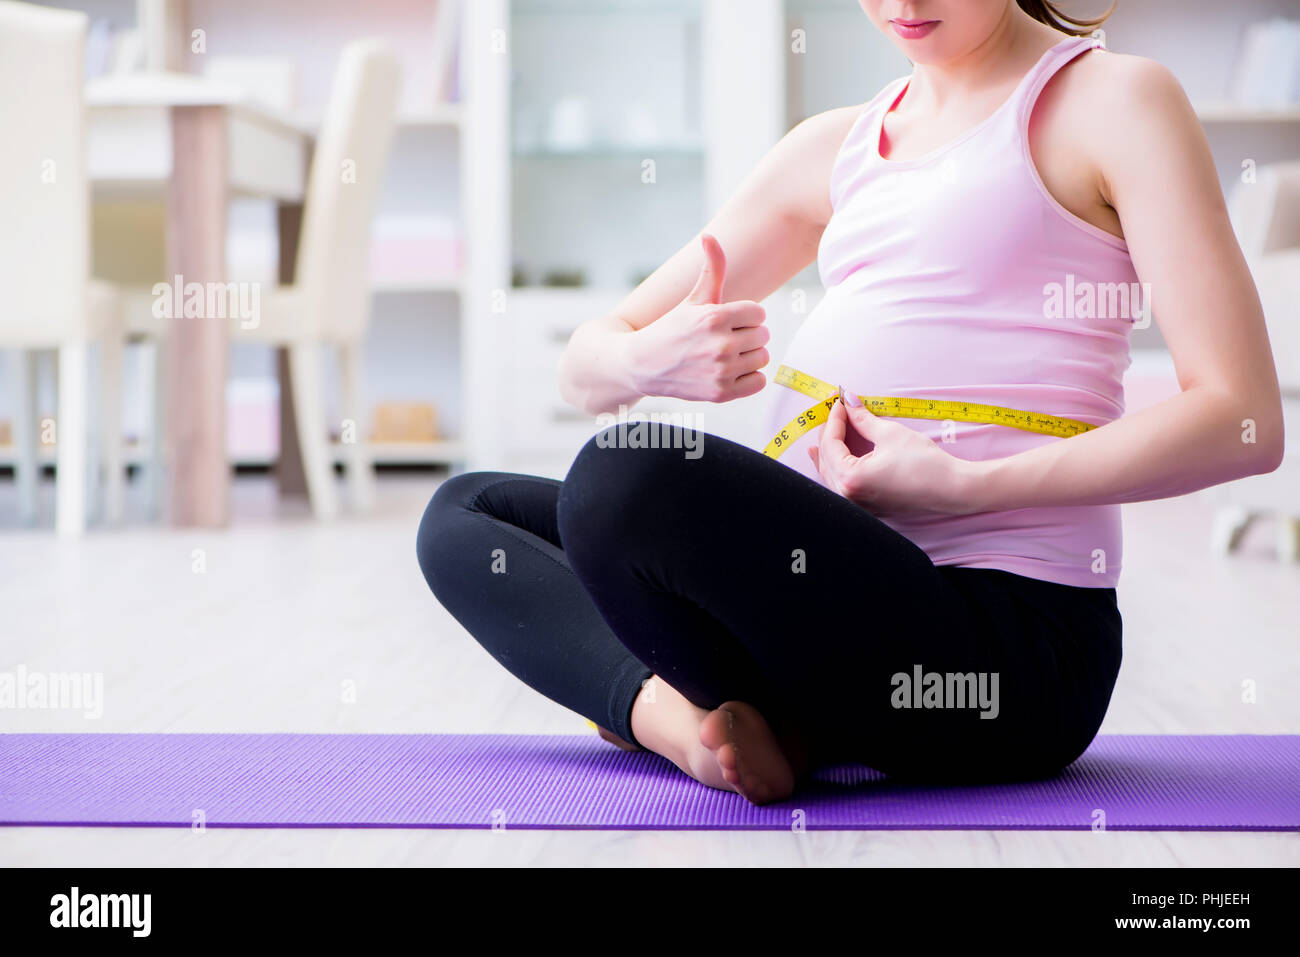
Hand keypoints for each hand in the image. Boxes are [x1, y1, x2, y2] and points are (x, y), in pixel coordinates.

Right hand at [624, 234, 769, 402]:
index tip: (726, 321)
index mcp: (715, 317)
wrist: (643, 365)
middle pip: (763, 335)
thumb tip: (709, 235)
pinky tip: (730, 372)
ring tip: (726, 355)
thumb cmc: (672, 328)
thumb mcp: (693, 299)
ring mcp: (721, 371)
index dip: (744, 316)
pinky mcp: (722, 393)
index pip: (759, 313)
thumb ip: (711, 268)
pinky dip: (749, 378)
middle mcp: (720, 345)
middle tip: (723, 339)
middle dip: (747, 335)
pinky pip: (759, 382)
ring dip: (749, 356)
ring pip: (763, 358)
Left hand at [807, 391, 980, 515]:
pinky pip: (842, 485)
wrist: (951, 489)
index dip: (834, 419)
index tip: (839, 402)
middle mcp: (848, 495)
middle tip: (834, 413)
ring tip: (822, 435)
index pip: (831, 443)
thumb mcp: (890, 434)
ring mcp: (857, 504)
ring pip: (830, 475)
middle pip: (826, 459)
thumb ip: (863, 418)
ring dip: (827, 453)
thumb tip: (849, 401)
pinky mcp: (868, 506)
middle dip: (828, 434)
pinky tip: (834, 461)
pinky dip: (836, 469)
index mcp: (850, 478)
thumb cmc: (924, 463)